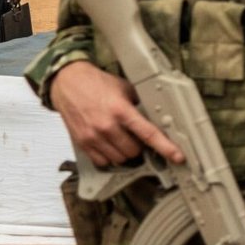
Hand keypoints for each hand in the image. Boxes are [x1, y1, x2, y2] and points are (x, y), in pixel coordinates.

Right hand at [50, 61, 184, 167]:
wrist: (67, 82)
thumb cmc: (95, 83)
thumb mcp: (125, 88)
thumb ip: (140, 103)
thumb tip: (157, 115)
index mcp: (121, 110)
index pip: (148, 133)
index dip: (165, 147)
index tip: (177, 156)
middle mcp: (106, 126)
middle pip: (135, 151)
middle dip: (140, 147)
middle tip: (137, 137)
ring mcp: (93, 136)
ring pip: (120, 159)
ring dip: (125, 152)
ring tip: (123, 138)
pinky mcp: (82, 143)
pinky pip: (102, 162)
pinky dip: (110, 157)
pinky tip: (110, 145)